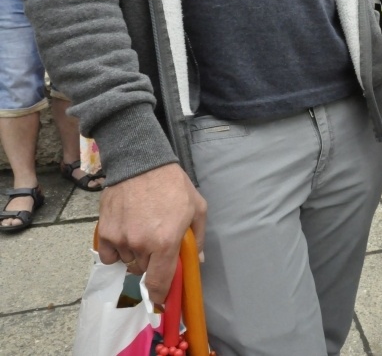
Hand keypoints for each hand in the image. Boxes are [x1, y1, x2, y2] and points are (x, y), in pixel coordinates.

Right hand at [97, 163, 206, 303]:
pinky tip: (125, 234)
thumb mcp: (197, 208)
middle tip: (157, 244)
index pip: (159, 282)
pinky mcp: (104, 232)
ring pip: (128, 262)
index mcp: (165, 242)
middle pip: (144, 271)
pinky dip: (116, 250)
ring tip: (142, 232)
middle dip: (152, 263)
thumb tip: (197, 261)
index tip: (160, 298)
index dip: (160, 295)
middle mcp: (141, 245)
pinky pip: (109, 255)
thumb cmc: (173, 185)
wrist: (140, 162)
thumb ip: (197, 238)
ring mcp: (120, 239)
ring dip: (135, 255)